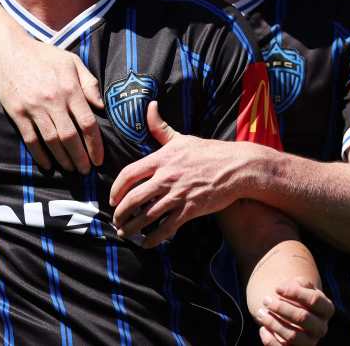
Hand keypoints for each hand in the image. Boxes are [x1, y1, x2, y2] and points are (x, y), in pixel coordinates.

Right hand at [0, 33, 103, 172]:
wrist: (8, 50)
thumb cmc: (43, 55)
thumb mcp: (72, 62)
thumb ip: (89, 83)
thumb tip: (102, 106)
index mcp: (70, 87)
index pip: (87, 122)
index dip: (95, 144)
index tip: (99, 158)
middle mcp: (53, 100)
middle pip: (70, 136)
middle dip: (81, 157)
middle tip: (86, 170)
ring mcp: (33, 107)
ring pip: (52, 141)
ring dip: (63, 159)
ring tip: (71, 169)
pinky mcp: (17, 113)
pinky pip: (30, 139)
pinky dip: (40, 155)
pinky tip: (48, 165)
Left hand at [109, 101, 247, 246]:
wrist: (236, 167)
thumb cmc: (209, 152)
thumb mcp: (182, 138)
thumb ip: (161, 127)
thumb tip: (149, 106)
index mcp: (162, 159)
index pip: (129, 173)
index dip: (116, 189)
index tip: (112, 199)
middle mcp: (166, 177)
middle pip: (133, 198)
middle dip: (120, 213)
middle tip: (116, 221)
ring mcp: (178, 194)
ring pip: (147, 216)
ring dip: (132, 228)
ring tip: (125, 233)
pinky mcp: (190, 210)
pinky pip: (166, 228)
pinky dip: (153, 238)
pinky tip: (147, 243)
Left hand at [256, 278, 333, 344]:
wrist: (293, 313)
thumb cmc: (296, 296)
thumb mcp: (300, 285)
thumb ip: (296, 284)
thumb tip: (282, 289)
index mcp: (326, 309)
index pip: (314, 300)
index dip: (295, 292)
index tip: (276, 288)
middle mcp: (321, 328)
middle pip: (303, 317)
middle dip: (282, 308)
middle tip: (266, 300)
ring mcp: (310, 342)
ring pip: (293, 336)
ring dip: (274, 324)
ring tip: (260, 313)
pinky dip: (270, 340)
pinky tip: (262, 329)